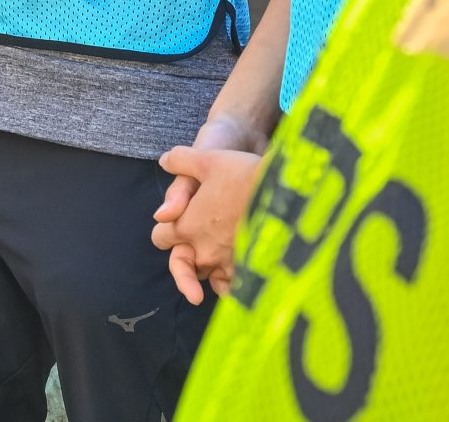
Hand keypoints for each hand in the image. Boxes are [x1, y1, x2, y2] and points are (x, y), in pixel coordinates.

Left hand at [151, 143, 265, 303]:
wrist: (288, 194)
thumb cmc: (244, 175)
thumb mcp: (208, 160)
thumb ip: (180, 161)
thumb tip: (163, 162)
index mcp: (187, 226)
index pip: (160, 239)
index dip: (166, 230)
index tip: (175, 225)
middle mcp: (204, 251)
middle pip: (182, 265)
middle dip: (187, 257)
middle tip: (199, 248)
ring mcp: (227, 266)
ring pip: (209, 278)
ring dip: (211, 270)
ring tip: (221, 258)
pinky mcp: (251, 273)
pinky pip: (234, 288)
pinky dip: (233, 283)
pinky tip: (240, 270)